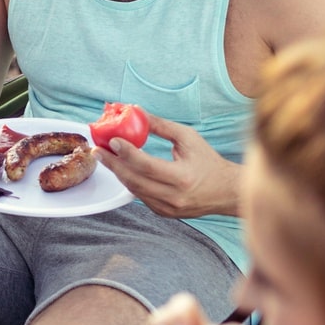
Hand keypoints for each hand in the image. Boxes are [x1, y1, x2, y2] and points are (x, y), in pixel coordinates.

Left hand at [94, 116, 240, 219]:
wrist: (226, 191)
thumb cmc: (208, 161)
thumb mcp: (188, 138)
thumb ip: (161, 126)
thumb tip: (137, 112)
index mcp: (182, 177)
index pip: (146, 165)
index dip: (126, 153)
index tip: (112, 141)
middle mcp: (174, 197)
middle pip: (134, 180)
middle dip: (113, 164)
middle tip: (98, 150)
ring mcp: (168, 208)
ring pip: (134, 190)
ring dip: (119, 173)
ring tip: (106, 158)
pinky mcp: (164, 213)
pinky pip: (141, 197)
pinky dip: (131, 182)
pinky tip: (123, 170)